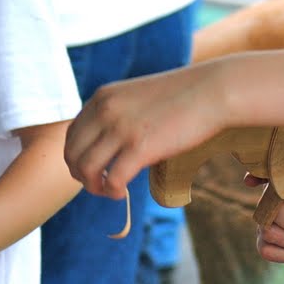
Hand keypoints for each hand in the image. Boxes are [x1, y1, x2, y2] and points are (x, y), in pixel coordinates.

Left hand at [64, 60, 232, 199]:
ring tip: (110, 190)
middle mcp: (105, 111)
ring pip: (86, 169)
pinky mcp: (140, 148)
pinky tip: (122, 193)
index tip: (91, 169)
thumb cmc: (181, 95)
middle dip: (80, 175)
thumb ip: (118, 112)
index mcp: (103, 97)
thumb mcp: (137, 95)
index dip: (76, 157)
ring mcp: (121, 129)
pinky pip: (112, 180)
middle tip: (97, 184)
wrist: (212, 90)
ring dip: (93, 186)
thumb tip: (108, 141)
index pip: (71, 134)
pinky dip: (112, 192)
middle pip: (72, 153)